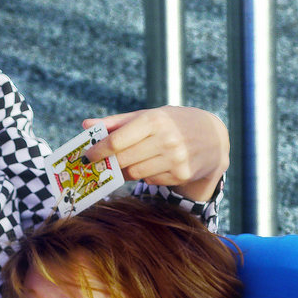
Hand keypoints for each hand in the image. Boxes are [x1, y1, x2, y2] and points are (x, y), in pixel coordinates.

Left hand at [83, 106, 228, 201]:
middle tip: (102, 163)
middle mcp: (166, 140)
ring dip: (128, 169)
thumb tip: (85, 126)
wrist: (212, 137)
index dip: (98, 150)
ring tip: (132, 160)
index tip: (86, 156)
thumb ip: (116, 122)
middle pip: (123, 160)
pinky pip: (150, 181)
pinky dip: (146, 175)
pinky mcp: (181, 175)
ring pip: (135, 173)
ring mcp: (175, 159)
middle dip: (109, 163)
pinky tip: (155, 164)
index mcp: (154, 121)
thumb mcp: (147, 116)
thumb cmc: (172, 123)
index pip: (117, 141)